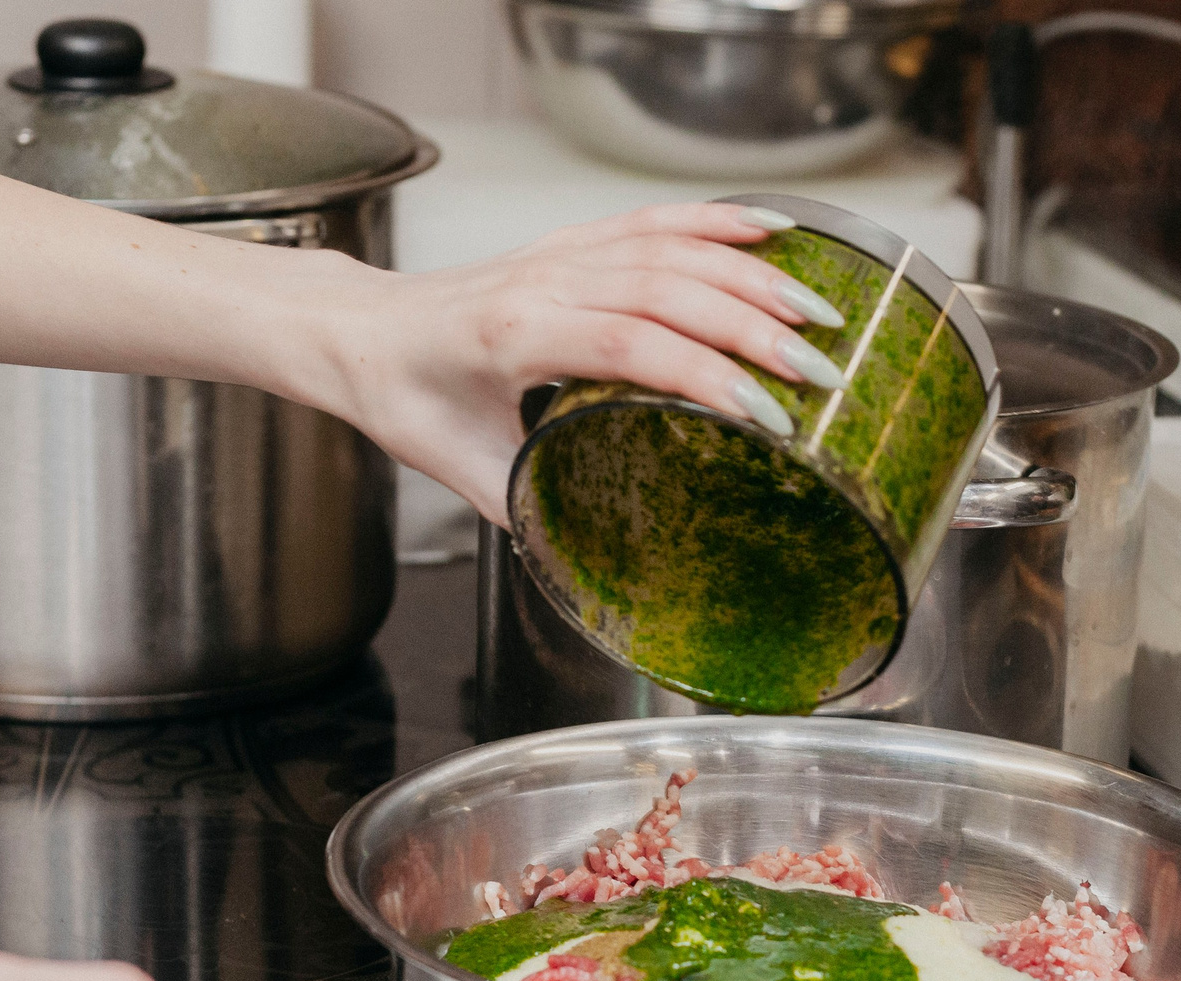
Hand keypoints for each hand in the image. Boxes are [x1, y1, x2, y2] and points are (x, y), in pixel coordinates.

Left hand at [307, 204, 850, 519]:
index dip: (708, 377)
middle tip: (825, 370)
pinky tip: (769, 228)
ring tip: (821, 309)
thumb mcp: (461, 471)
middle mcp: (543, 282)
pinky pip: (652, 219)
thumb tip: (598, 559)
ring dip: (753, 274)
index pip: (631, 345)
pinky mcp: (570, 244)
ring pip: (671, 248)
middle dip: (757, 328)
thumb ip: (533, 508)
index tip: (770, 417)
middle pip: (670, 289)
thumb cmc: (400, 395)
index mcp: (515, 336)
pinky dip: (715, 220)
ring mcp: (560, 255)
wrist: (355, 333)